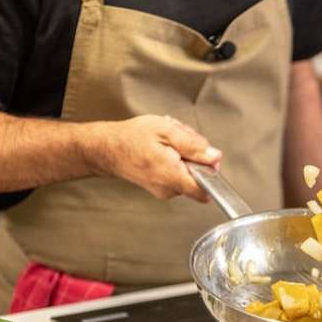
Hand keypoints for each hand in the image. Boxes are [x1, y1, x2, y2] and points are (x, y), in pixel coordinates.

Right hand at [87, 115, 221, 201]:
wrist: (106, 149)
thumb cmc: (131, 138)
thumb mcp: (166, 130)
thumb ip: (194, 145)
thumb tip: (214, 156)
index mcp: (173, 175)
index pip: (206, 189)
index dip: (212, 171)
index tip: (206, 157)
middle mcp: (169, 189)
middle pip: (199, 176)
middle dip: (195, 156)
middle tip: (180, 141)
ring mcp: (164, 191)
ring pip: (188, 174)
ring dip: (184, 156)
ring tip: (168, 143)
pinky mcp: (160, 188)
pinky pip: (178, 175)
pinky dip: (175, 160)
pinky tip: (163, 149)